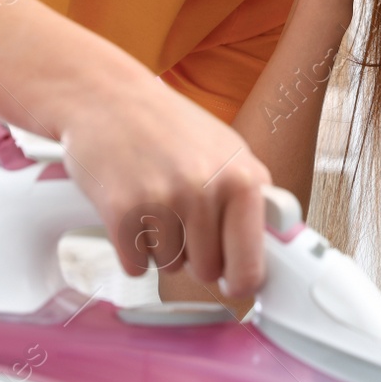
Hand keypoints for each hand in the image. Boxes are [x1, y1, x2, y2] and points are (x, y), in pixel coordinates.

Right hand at [44, 67, 272, 300]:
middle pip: (207, 271)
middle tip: (182, 218)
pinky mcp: (122, 212)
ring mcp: (163, 201)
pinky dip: (131, 249)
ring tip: (155, 202)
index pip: (252, 262)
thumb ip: (251, 198)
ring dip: (161, 247)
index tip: (236, 285)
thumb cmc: (168, 125)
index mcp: (242, 178)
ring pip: (170, 267)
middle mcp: (206, 190)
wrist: (108, 96)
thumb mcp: (228, 150)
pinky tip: (131, 210)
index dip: (242, 280)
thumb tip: (272, 250)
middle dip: (195, 255)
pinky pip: (135, 265)